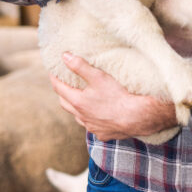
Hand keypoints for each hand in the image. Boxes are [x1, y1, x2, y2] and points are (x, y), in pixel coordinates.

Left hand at [50, 52, 177, 140]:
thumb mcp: (99, 76)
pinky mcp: (103, 134)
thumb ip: (80, 66)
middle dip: (63, 94)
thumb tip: (64, 56)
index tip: (53, 71)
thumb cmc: (119, 95)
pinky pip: (93, 127)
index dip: (55, 78)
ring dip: (77, 109)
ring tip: (80, 100)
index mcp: (78, 102)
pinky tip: (99, 116)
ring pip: (78, 117)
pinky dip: (92, 119)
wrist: (138, 116)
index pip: (59, 88)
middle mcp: (82, 117)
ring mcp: (92, 127)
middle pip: (65, 104)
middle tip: (64, 85)